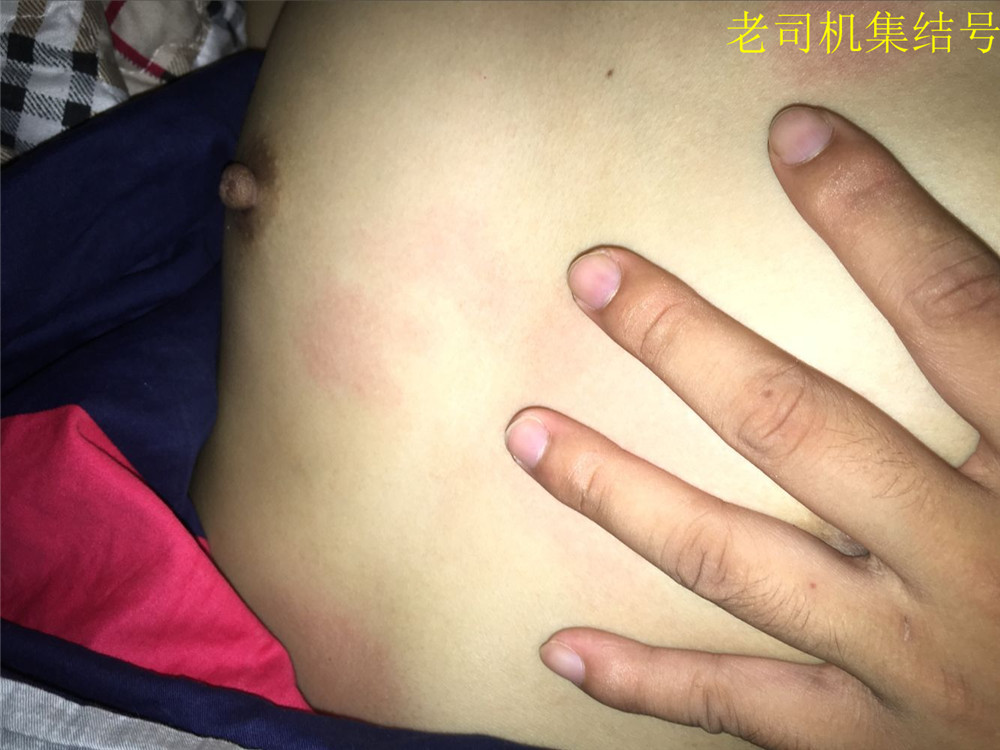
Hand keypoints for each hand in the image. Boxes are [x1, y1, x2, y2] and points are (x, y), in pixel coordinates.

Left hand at [504, 105, 999, 748]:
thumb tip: (963, 300)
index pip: (954, 309)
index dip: (873, 214)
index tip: (793, 137)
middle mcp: (970, 563)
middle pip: (798, 425)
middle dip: (683, 343)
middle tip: (592, 278)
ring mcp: (913, 662)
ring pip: (732, 560)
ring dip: (617, 493)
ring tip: (527, 435)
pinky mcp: (879, 744)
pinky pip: (740, 710)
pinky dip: (646, 684)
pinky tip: (563, 650)